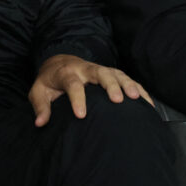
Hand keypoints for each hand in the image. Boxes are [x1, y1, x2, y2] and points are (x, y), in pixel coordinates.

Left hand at [28, 54, 152, 126]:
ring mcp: (100, 70)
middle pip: (100, 73)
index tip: (81, 115)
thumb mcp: (38, 91)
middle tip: (118, 100)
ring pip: (116, 73)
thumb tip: (40, 123)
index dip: (77, 98)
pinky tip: (147, 102)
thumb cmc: (50, 81)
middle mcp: (85, 69)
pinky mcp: (110, 74)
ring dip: (127, 84)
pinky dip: (138, 88)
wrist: (59, 62)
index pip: (73, 84)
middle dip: (110, 85)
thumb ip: (40, 106)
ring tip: (135, 98)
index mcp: (67, 72)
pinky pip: (127, 78)